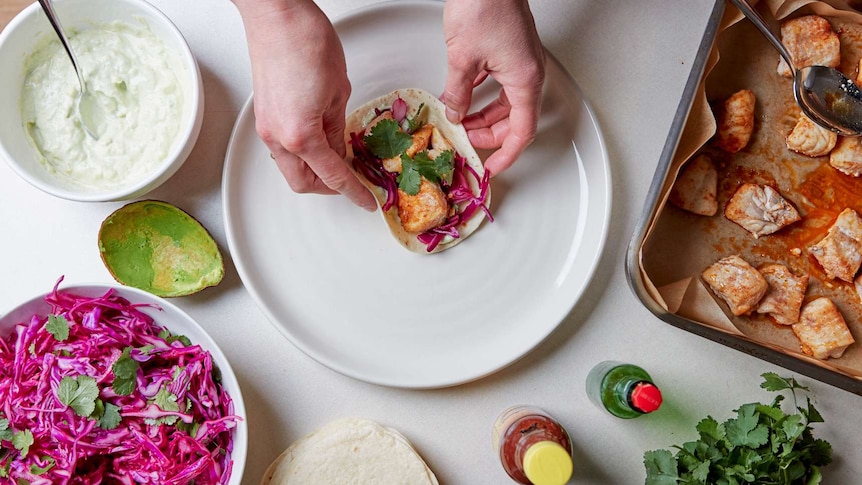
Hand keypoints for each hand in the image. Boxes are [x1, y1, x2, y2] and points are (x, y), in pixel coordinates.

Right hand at [234, 0, 375, 209]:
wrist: (277, 15)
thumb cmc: (305, 41)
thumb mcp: (338, 91)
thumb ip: (338, 128)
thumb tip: (340, 149)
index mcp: (300, 135)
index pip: (332, 176)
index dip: (354, 191)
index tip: (367, 200)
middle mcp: (277, 136)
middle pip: (303, 182)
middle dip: (329, 188)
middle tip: (354, 182)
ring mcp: (266, 126)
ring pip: (290, 167)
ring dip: (314, 170)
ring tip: (339, 161)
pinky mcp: (263, 114)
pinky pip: (283, 149)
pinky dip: (302, 154)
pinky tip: (320, 143)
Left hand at [441, 0, 545, 175]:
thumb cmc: (485, 4)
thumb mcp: (462, 58)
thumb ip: (457, 92)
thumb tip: (454, 112)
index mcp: (525, 80)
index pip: (522, 132)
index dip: (507, 155)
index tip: (492, 168)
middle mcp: (528, 73)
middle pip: (514, 120)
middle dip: (490, 135)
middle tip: (467, 141)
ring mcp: (521, 62)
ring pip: (507, 102)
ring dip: (485, 115)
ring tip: (462, 121)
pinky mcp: (511, 52)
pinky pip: (501, 84)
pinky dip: (483, 95)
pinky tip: (464, 97)